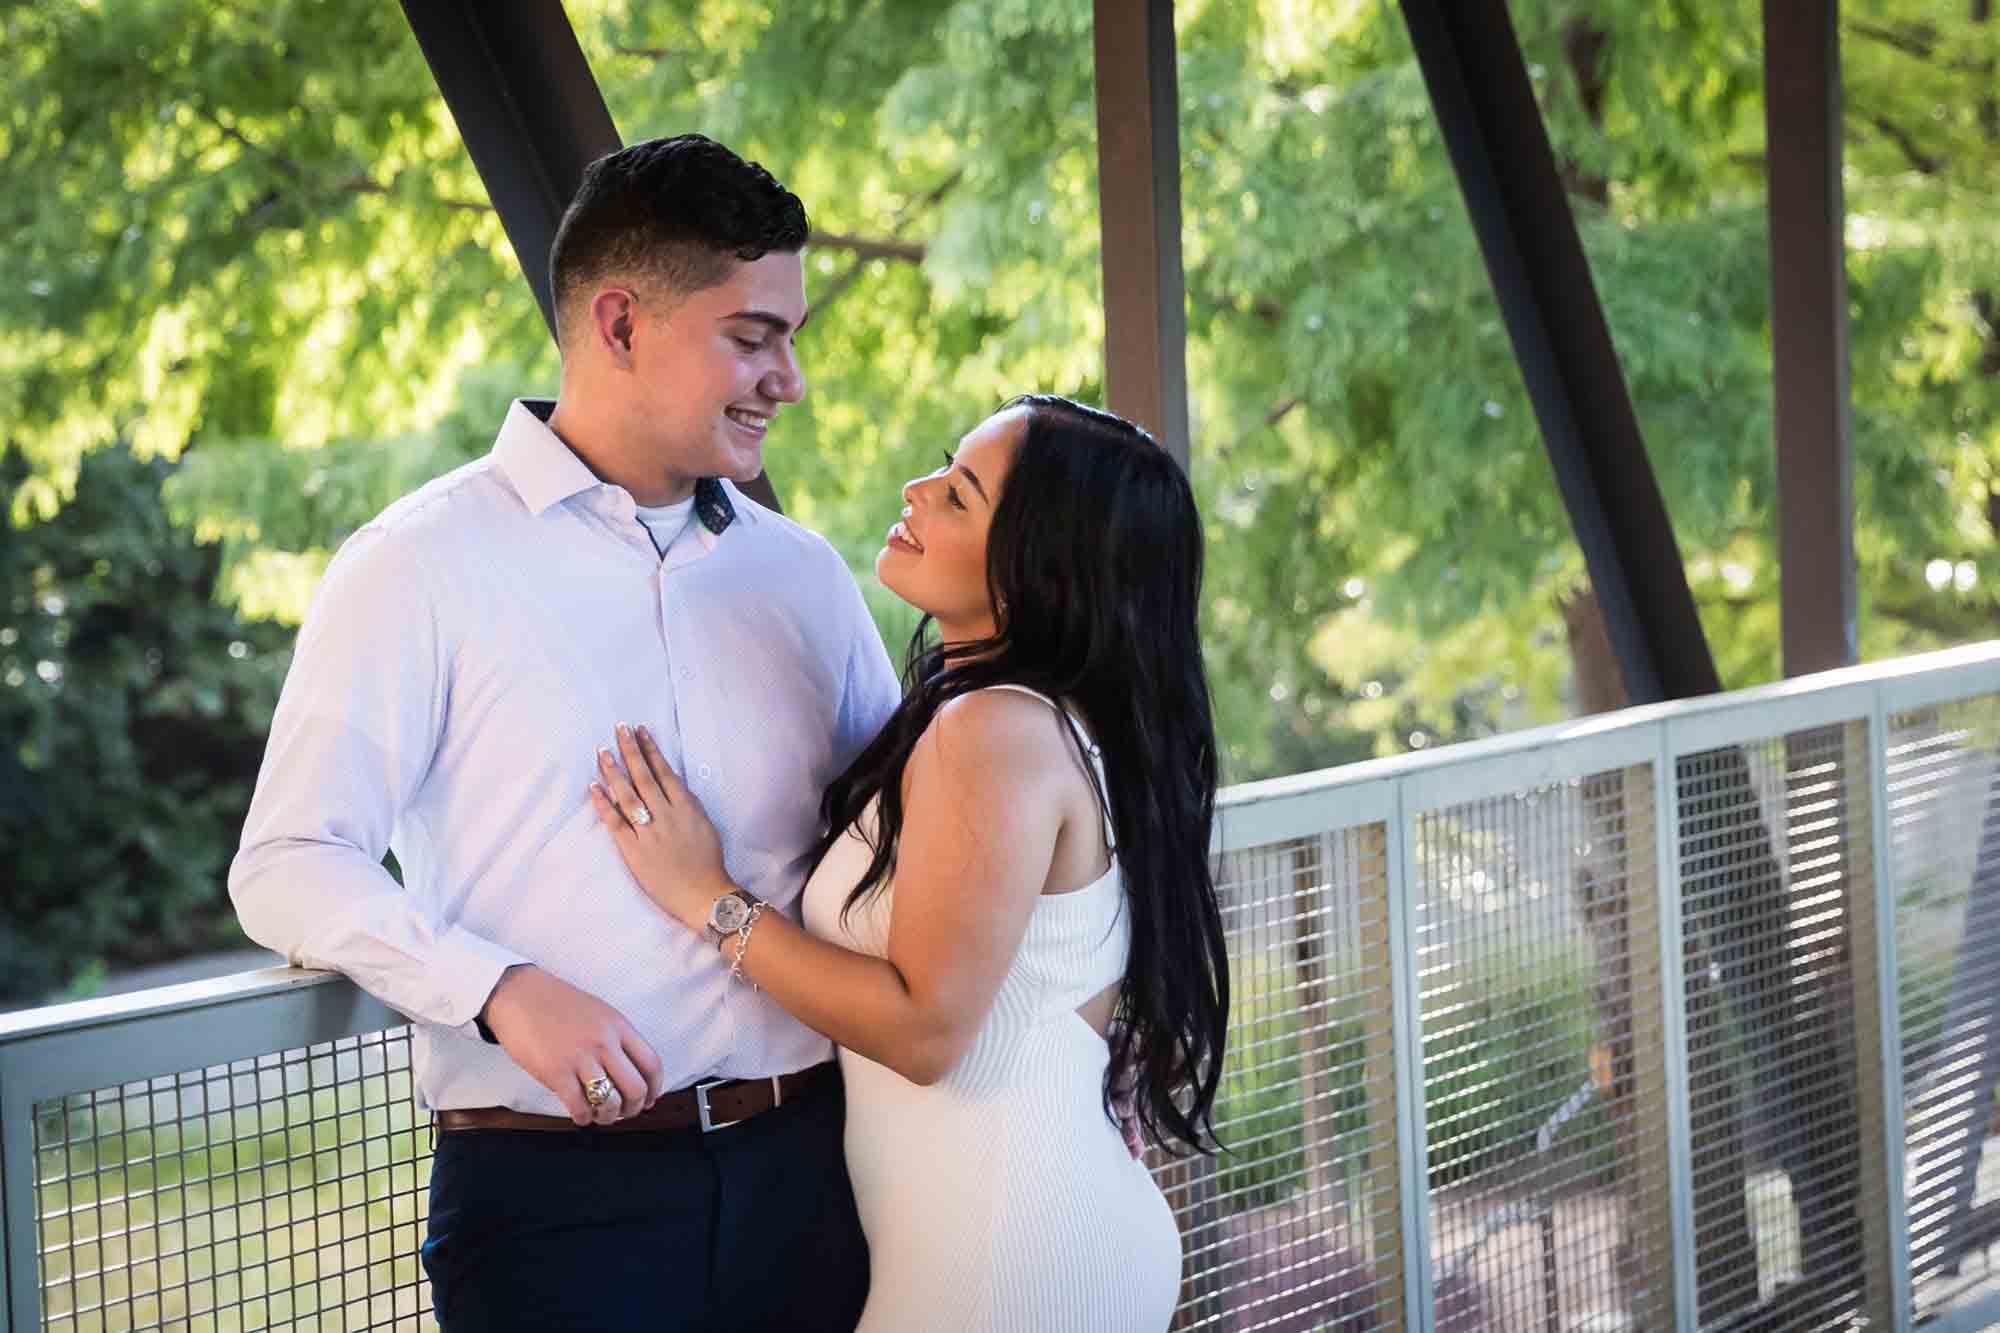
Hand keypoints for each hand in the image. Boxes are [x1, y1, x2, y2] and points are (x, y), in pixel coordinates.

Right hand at [480, 964, 664, 1124]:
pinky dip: (583, 1117)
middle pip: (636, 1088)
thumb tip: (630, 1070)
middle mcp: (604, 1042)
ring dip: (608, 1116)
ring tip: (600, 1115)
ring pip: (610, 1102)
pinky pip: (579, 1106)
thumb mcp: (598, 1013)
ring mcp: (580, 1057)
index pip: (652, 1064)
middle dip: (633, 1109)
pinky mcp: (555, 1071)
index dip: (654, 1089)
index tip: (649, 1100)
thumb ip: (616, 1038)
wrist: (518, 994)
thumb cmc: (557, 1004)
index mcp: (618, 1026)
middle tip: (624, 1113)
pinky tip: (579, 1114)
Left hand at [590, 724, 730, 932]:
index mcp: (686, 808)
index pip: (664, 771)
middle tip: (618, 729)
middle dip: (630, 750)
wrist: (703, 895)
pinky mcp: (634, 851)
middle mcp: (666, 815)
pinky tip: (594, 787)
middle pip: (644, 777)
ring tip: (603, 752)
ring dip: (614, 771)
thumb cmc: (708, 862)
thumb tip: (672, 785)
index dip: (650, 750)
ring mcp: (649, 833)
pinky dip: (604, 804)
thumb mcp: (705, 825)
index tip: (640, 731)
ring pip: (627, 795)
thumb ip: (687, 805)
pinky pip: (615, 823)